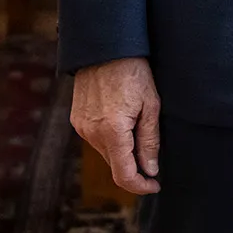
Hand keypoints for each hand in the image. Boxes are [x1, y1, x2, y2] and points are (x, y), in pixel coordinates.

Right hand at [70, 56, 161, 194]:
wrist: (105, 47)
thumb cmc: (133, 71)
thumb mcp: (150, 105)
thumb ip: (149, 141)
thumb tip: (150, 170)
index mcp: (112, 131)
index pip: (124, 175)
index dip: (141, 186)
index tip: (155, 184)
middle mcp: (92, 133)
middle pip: (114, 165)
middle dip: (134, 166)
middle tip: (151, 154)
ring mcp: (81, 126)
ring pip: (105, 153)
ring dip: (122, 151)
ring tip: (137, 127)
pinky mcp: (77, 119)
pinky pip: (96, 139)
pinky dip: (110, 139)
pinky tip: (122, 120)